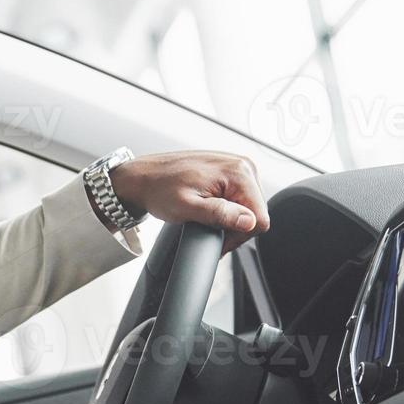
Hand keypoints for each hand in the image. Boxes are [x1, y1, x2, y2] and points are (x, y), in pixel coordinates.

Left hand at [109, 151, 270, 253]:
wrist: (144, 177)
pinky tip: (209, 209)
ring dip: (229, 219)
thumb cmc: (159, 189)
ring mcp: (237, 167)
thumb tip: (248, 221)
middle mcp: (243, 165)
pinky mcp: (230, 172)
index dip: (239, 235)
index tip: (218, 237)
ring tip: (205, 217)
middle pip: (256, 213)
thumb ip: (220, 214)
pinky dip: (226, 209)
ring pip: (248, 208)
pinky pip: (239, 198)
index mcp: (238, 172)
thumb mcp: (188, 208)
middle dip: (234, 227)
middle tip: (208, 228)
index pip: (260, 218)